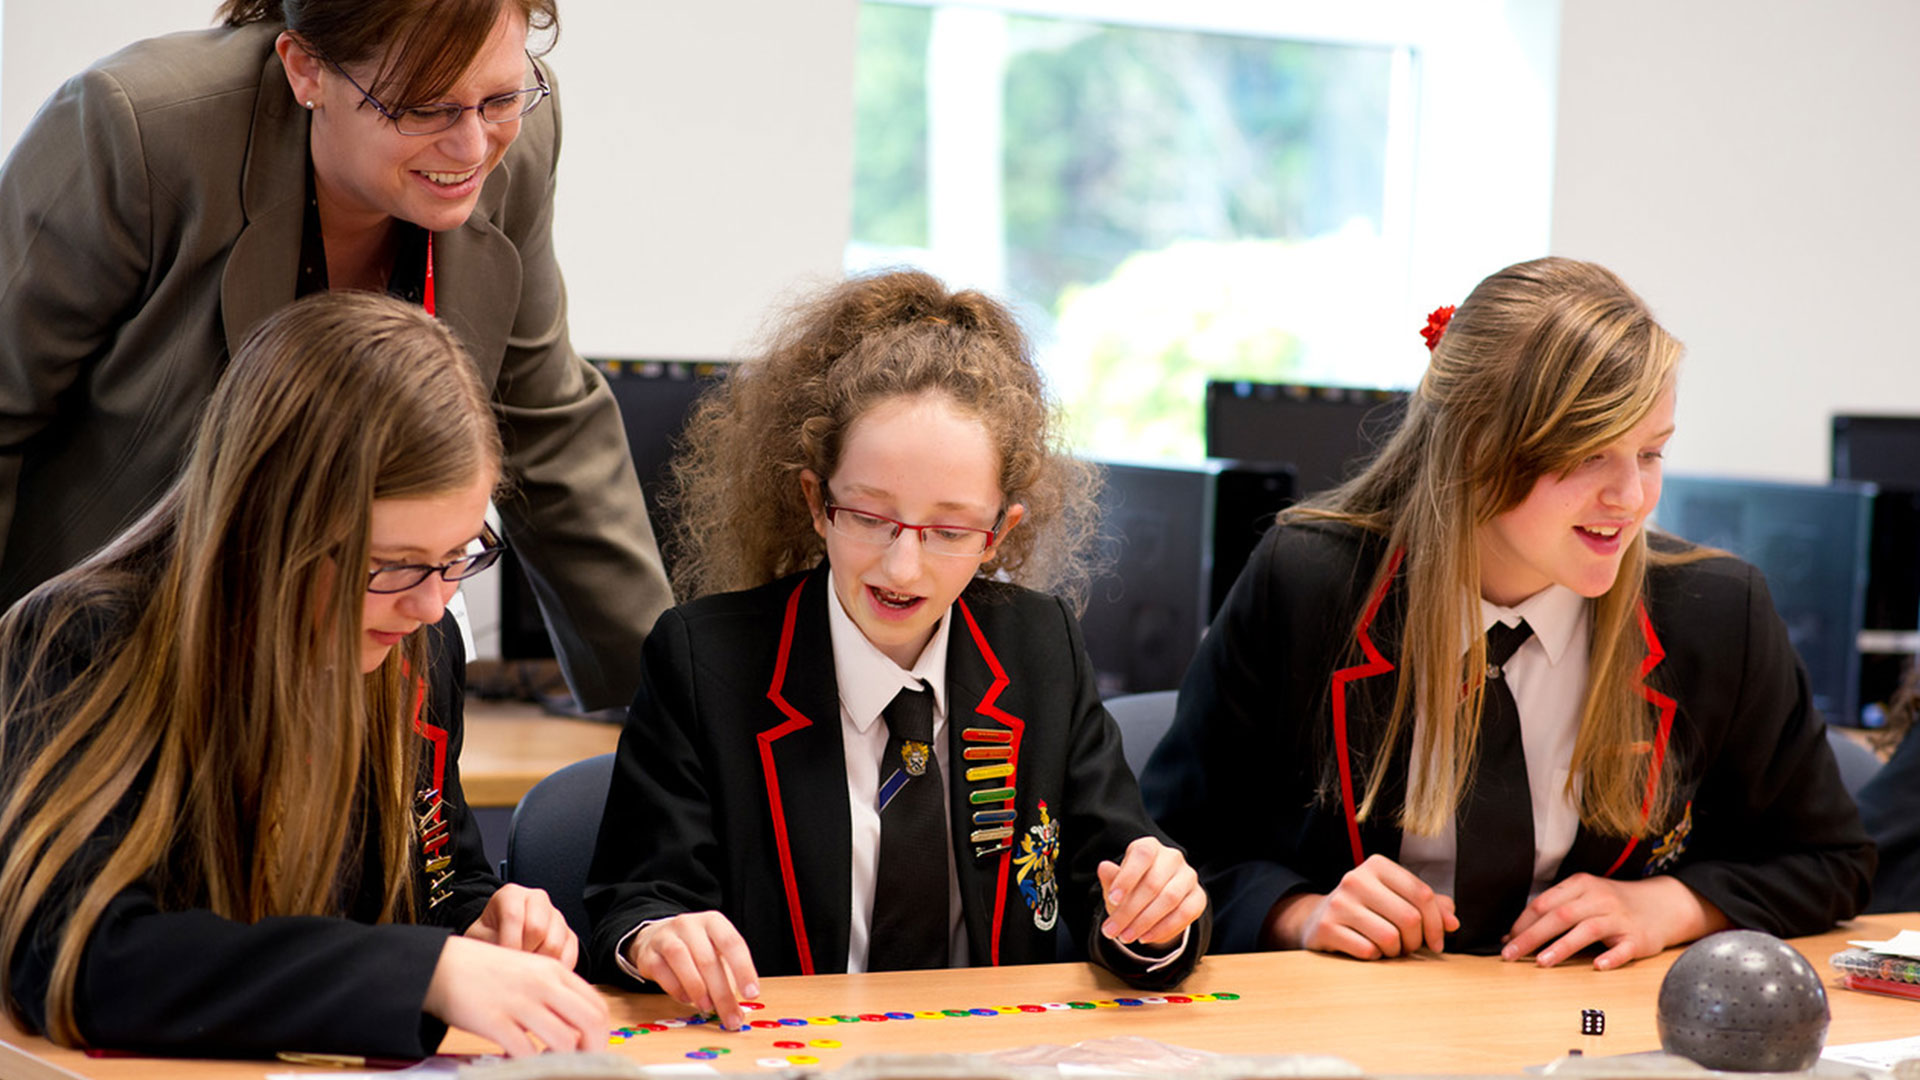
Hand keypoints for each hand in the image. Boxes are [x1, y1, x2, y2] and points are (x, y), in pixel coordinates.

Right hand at [424, 935, 608, 1055]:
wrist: (442, 966)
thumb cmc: (486, 971)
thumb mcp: (529, 970)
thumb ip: (554, 991)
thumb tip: (577, 1025)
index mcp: (555, 970)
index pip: (597, 1005)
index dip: (602, 1034)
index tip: (593, 1050)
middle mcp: (543, 984)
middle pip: (590, 1022)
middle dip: (593, 1050)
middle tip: (582, 1065)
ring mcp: (520, 1002)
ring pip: (564, 1041)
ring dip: (563, 1061)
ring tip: (548, 1064)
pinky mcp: (496, 1021)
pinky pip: (526, 1052)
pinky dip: (530, 1064)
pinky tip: (520, 1062)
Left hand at [464, 884, 577, 968]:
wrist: (500, 939)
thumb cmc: (488, 936)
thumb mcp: (478, 936)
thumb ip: (488, 942)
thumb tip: (501, 958)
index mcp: (512, 895)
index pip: (514, 916)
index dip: (508, 943)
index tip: (502, 962)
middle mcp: (537, 900)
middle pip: (538, 929)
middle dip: (523, 954)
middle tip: (512, 967)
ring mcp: (556, 917)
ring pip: (555, 944)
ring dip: (538, 964)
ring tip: (524, 970)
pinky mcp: (569, 935)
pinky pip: (568, 955)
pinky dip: (554, 970)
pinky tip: (539, 973)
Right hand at [627, 912, 761, 1030]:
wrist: (657, 937)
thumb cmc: (695, 947)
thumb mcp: (716, 951)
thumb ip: (728, 974)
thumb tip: (737, 1009)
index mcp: (713, 921)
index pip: (732, 943)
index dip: (744, 970)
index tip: (752, 994)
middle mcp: (689, 924)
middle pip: (708, 959)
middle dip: (722, 993)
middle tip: (731, 1017)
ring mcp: (666, 937)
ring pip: (682, 961)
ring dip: (698, 990)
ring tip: (708, 1008)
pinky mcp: (648, 954)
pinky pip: (662, 972)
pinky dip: (676, 989)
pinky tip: (686, 999)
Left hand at [1096, 836, 1205, 946]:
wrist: (1152, 903)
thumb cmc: (1130, 889)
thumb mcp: (1116, 885)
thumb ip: (1111, 878)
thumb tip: (1104, 867)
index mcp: (1150, 847)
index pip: (1142, 855)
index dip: (1127, 877)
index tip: (1113, 899)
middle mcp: (1172, 857)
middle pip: (1153, 883)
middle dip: (1129, 911)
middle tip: (1112, 931)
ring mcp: (1188, 876)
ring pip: (1169, 899)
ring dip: (1145, 922)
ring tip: (1126, 937)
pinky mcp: (1198, 897)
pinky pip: (1184, 913)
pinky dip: (1163, 928)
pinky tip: (1146, 938)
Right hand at [1266, 854, 1456, 957]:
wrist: (1319, 918)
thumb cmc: (1369, 910)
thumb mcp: (1397, 899)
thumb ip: (1430, 906)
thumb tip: (1453, 923)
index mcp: (1377, 866)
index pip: (1422, 894)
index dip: (1437, 923)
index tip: (1438, 942)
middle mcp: (1356, 879)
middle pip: (1409, 918)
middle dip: (1416, 941)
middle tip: (1410, 947)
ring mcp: (1339, 903)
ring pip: (1389, 937)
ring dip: (1396, 951)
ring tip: (1390, 948)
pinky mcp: (1326, 927)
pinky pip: (1368, 951)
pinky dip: (1375, 957)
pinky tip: (1369, 950)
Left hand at [1501, 873, 1728, 968]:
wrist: (1661, 905)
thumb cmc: (1612, 904)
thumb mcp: (1584, 897)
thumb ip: (1554, 911)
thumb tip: (1515, 935)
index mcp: (1581, 886)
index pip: (1545, 903)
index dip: (1523, 922)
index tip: (1507, 940)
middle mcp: (1599, 899)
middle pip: (1560, 915)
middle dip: (1532, 936)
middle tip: (1511, 954)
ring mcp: (1619, 918)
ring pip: (1587, 930)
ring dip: (1562, 946)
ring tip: (1542, 962)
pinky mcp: (1637, 939)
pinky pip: (1623, 948)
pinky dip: (1610, 957)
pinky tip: (1596, 966)